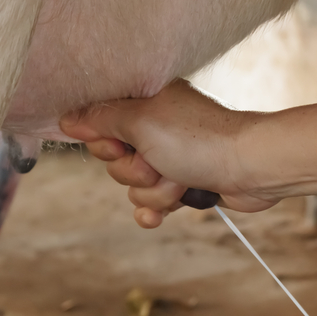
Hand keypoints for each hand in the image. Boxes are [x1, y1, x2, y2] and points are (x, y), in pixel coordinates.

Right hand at [60, 80, 277, 227]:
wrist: (249, 167)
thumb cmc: (198, 139)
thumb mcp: (139, 122)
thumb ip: (99, 120)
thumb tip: (67, 119)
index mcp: (144, 102)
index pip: (99, 123)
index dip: (104, 141)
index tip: (119, 144)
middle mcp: (154, 126)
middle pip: (114, 159)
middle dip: (133, 170)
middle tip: (156, 162)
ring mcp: (169, 156)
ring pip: (133, 185)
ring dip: (154, 190)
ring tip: (179, 179)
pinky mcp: (183, 182)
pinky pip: (151, 202)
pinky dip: (157, 208)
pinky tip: (163, 213)